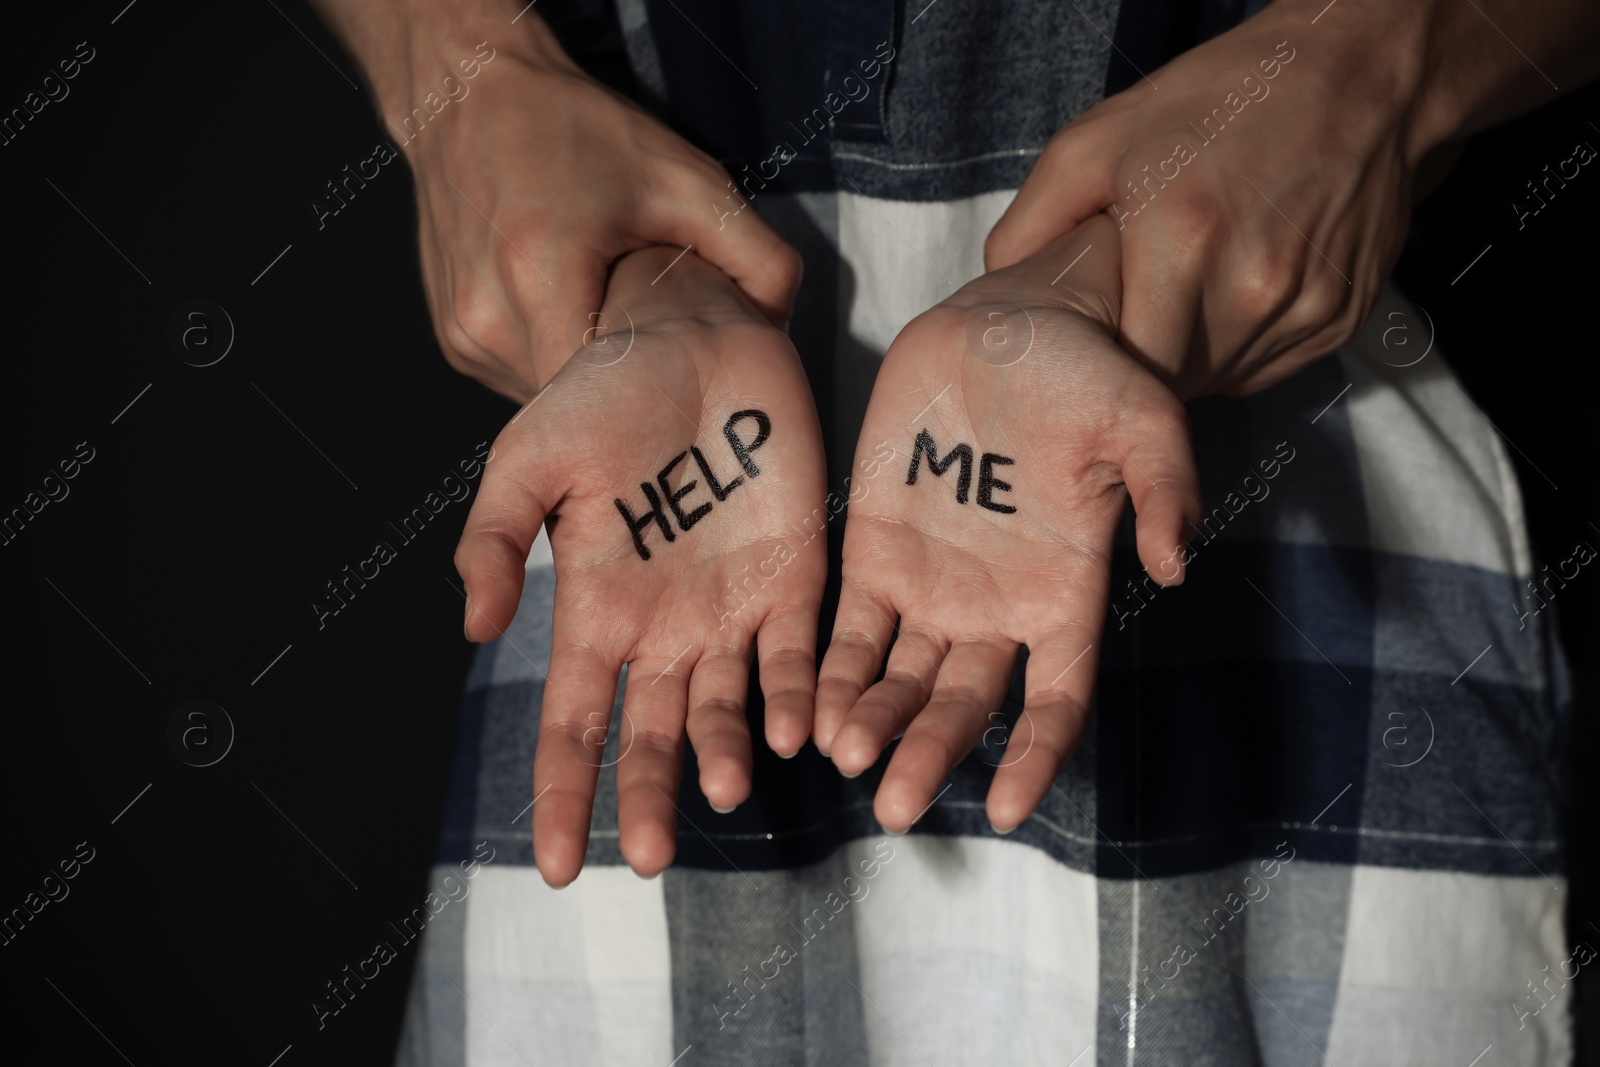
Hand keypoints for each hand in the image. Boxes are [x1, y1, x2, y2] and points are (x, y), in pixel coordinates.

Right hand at [312, 0, 799, 400]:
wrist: (469, 94)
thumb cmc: (572, 129)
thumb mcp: (688, 179)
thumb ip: (757, 256)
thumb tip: (779, 327)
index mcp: (541, 275)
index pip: (608, 398)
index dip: (655, 394)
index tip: (683, 370)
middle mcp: (488, 319)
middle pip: (583, 404)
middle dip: (629, 383)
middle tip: (658, 335)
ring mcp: (464, 337)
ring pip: (551, 399)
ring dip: (591, 373)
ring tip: (612, 315)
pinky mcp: (456, 341)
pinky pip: (523, 379)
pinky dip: (558, 356)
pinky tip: (576, 311)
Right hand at [456, 247, 826, 884]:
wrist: (696, 337)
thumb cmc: (604, 393)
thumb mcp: (529, 458)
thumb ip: (496, 538)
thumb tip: (471, 626)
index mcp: (596, 612)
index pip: (573, 723)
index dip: (562, 795)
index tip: (556, 868)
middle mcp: (664, 629)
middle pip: (654, 737)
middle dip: (650, 797)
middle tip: (653, 856)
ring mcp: (734, 610)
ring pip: (730, 711)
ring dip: (727, 755)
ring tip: (725, 788)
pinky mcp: (797, 579)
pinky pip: (800, 656)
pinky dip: (801, 697)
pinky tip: (800, 732)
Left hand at [815, 214, 1200, 833]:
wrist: (1007, 325)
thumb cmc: (1086, 372)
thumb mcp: (1141, 418)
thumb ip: (1163, 487)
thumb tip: (1173, 565)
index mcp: (1064, 595)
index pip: (1055, 697)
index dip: (1034, 755)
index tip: (1002, 809)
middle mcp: (995, 610)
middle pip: (963, 706)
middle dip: (929, 754)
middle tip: (892, 805)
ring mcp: (930, 586)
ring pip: (898, 680)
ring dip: (871, 722)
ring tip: (844, 756)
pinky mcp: (872, 554)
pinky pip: (847, 630)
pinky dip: (827, 674)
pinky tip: (804, 713)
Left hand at [985, 0, 1426, 397]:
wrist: (1362, 76)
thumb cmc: (1218, 101)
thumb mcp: (1096, 141)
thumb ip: (1030, 224)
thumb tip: (999, 295)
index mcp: (1181, 241)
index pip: (1125, 372)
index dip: (1103, 366)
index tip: (1096, 340)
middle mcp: (1250, 287)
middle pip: (1171, 383)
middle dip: (1145, 356)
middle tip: (1141, 301)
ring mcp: (1305, 307)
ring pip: (1220, 381)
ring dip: (1195, 353)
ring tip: (1193, 286)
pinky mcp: (1342, 318)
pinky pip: (1268, 368)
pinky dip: (1243, 344)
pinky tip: (1240, 286)